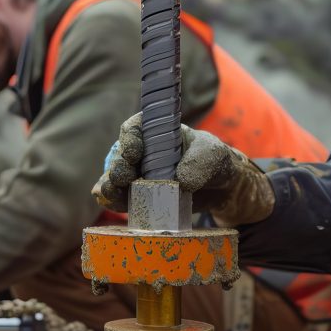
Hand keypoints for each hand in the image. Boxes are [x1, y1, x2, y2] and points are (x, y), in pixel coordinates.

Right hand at [91, 112, 274, 224]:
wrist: (220, 188)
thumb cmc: (214, 161)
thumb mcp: (213, 154)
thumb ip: (199, 162)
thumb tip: (181, 181)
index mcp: (157, 132)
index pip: (135, 128)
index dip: (130, 138)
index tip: (134, 152)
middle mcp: (142, 152)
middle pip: (119, 155)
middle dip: (118, 165)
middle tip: (124, 177)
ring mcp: (138, 175)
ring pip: (114, 178)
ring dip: (110, 185)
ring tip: (114, 192)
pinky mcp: (139, 197)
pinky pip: (120, 199)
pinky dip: (113, 201)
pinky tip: (113, 202)